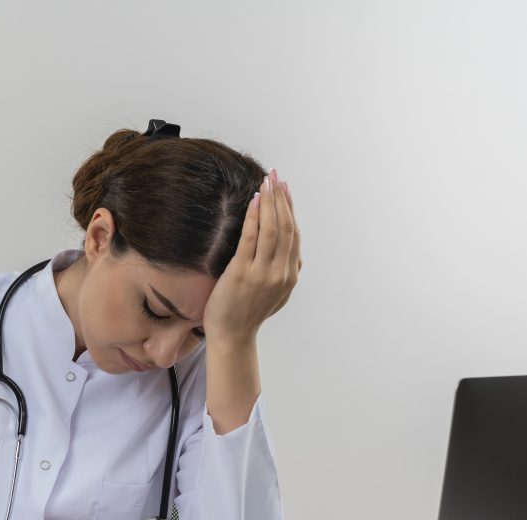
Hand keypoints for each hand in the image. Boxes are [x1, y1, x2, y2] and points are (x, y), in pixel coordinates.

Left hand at [203, 168, 300, 341]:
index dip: (291, 210)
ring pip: (273, 229)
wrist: (232, 336)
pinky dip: (256, 217)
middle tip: (276, 177)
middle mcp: (281, 272)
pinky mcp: (243, 273)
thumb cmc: (247, 314)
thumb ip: (282, 272)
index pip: (294, 235)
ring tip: (267, 182)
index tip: (285, 190)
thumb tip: (286, 253)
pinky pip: (252, 238)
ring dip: (271, 202)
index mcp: (290, 276)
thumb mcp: (274, 294)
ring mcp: (263, 273)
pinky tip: (255, 200)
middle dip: (282, 199)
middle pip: (286, 227)